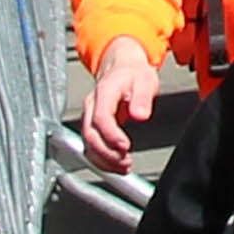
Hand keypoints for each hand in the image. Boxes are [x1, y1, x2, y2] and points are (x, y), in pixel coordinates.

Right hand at [80, 37, 163, 173]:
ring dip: (103, 159)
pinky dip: (101, 158)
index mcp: (104, 92)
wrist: (122, 66)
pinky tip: (116, 164)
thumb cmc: (133, 73)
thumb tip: (140, 115)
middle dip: (106, 153)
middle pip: (90, 135)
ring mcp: (89, 116)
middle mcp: (91, 106)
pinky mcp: (92, 124)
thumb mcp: (145, 80)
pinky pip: (91, 145)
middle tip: (125, 163)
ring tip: (123, 167)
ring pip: (88, 143)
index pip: (100, 118)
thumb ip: (142, 98)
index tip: (125, 147)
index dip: (111, 135)